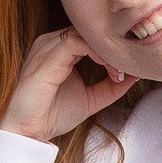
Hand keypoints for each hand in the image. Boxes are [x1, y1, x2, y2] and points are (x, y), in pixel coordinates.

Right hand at [0, 27, 137, 141]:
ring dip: (106, 50)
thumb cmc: (51, 115)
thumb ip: (110, 87)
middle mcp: (51, 43)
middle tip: (126, 69)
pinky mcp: (46, 58)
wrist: (27, 132)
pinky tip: (107, 67)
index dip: (111, 49)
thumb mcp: (90, 99)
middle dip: (111, 48)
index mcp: (59, 49)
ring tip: (118, 71)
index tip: (126, 70)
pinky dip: (96, 52)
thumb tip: (134, 76)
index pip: (90, 35)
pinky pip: (75, 42)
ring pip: (84, 33)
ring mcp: (46, 48)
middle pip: (88, 30)